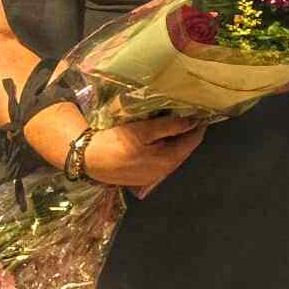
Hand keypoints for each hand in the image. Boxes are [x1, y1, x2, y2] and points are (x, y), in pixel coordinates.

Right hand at [82, 115, 208, 194]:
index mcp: (167, 161)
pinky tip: (159, 138)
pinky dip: (164, 149)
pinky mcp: (141, 177)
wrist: (86, 160)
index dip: (198, 126)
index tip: (201, 111)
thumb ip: (170, 126)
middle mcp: (163, 172)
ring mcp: (152, 177)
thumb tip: (193, 121)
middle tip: (189, 114)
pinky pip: (161, 161)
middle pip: (184, 150)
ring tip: (175, 123)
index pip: (192, 142)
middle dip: (188, 133)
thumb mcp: (142, 130)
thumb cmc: (114, 142)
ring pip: (172, 156)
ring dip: (176, 141)